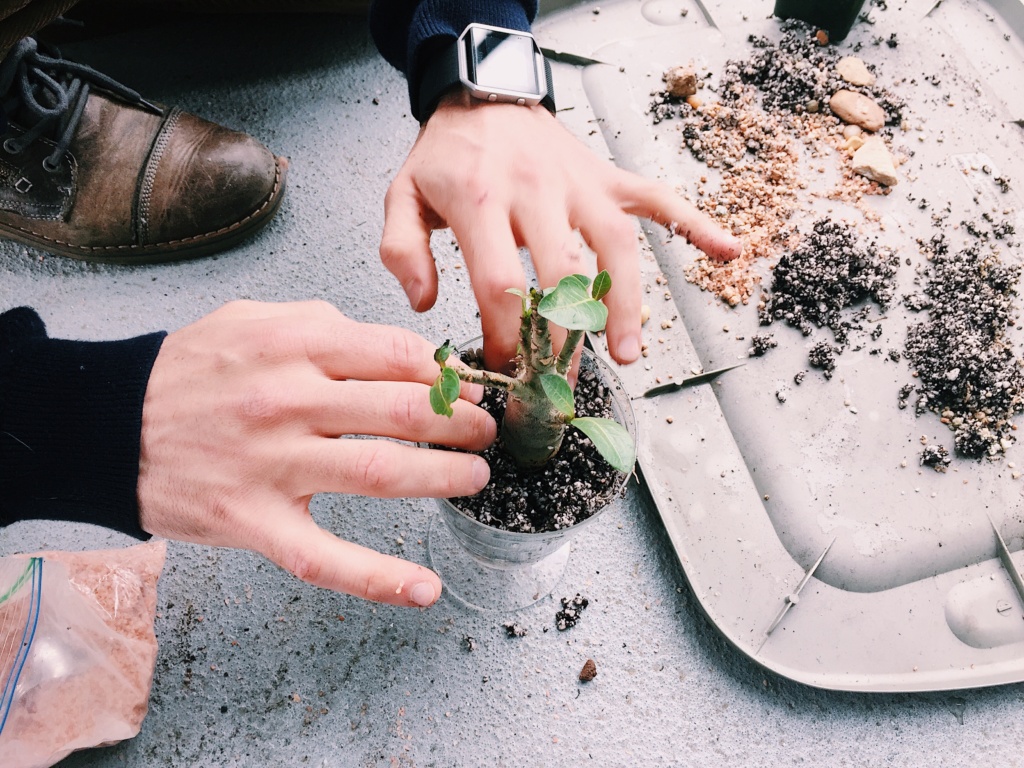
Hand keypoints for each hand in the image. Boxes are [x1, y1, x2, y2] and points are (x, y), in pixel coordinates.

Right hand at [137, 300, 494, 606]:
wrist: (104, 423)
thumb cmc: (187, 372)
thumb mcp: (249, 320)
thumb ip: (320, 323)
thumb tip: (390, 345)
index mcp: (293, 345)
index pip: (397, 354)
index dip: (448, 374)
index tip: (468, 387)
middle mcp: (287, 400)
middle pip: (401, 412)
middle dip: (460, 423)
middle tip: (486, 431)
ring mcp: (271, 464)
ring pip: (380, 473)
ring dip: (443, 478)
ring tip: (475, 478)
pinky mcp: (253, 522)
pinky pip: (324, 558)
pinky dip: (378, 578)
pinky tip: (424, 589)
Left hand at [379, 92, 741, 371]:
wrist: (483, 94)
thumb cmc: (448, 154)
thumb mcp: (403, 195)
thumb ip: (402, 251)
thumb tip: (425, 304)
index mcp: (482, 201)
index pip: (499, 282)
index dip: (504, 334)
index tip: (506, 368)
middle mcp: (538, 192)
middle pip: (563, 273)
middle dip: (566, 334)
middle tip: (565, 380)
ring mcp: (580, 185)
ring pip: (616, 246)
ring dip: (626, 302)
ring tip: (628, 351)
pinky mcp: (606, 179)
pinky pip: (658, 199)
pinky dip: (695, 224)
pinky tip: (725, 250)